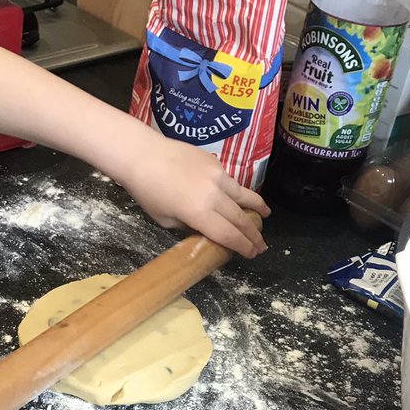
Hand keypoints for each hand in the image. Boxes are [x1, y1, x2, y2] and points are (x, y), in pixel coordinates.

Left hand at [112, 130, 269, 257]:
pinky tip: (243, 197)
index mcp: (200, 213)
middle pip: (240, 219)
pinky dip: (241, 192)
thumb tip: (205, 229)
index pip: (229, 235)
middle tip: (261, 245)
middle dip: (253, 234)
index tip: (252, 253)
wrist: (142, 155)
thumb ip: (189, 226)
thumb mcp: (166, 220)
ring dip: (257, 208)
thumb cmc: (147, 192)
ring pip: (244, 196)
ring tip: (266, 216)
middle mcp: (214, 195)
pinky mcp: (215, 163)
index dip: (243, 247)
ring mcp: (217, 176)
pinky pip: (232, 182)